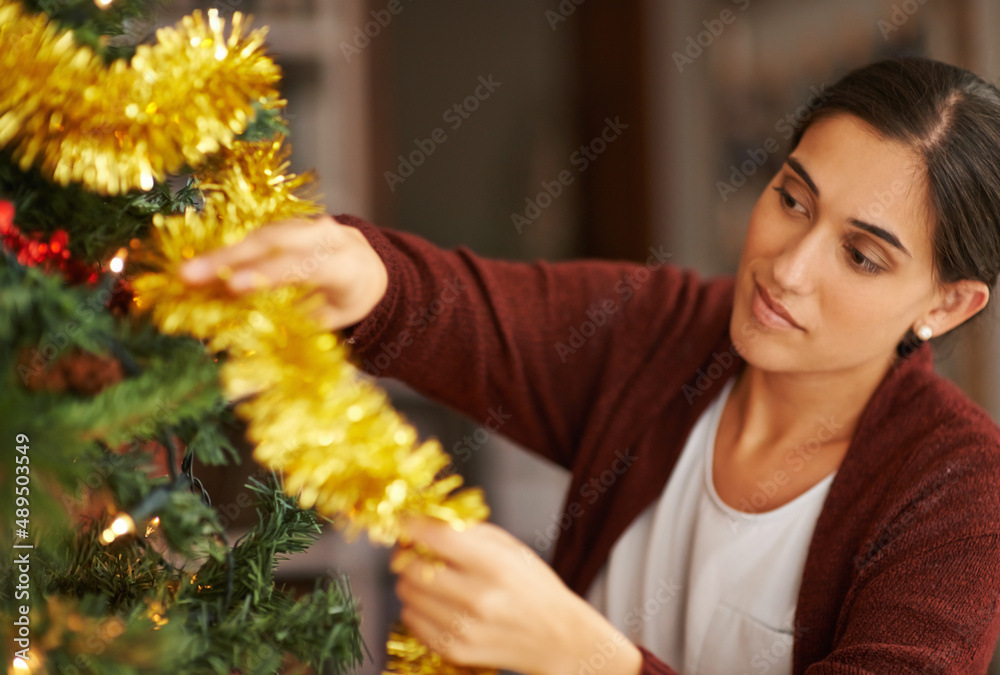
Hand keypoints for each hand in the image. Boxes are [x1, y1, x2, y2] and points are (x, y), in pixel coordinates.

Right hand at [179, 215, 387, 330]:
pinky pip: (258, 233)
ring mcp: (308, 224)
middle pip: (275, 242)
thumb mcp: (335, 318)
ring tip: (188, 272)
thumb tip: (254, 332)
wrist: (369, 266)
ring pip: (262, 234)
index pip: (304, 266)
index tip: (233, 287)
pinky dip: (231, 249)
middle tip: (189, 276)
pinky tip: (203, 263)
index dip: (267, 274)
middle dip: (230, 258)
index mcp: (345, 264)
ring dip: (222, 253)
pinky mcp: (290, 223)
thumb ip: (299, 320)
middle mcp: (327, 236)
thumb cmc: (349, 299)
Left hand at [392, 517, 642, 674]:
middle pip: (412, 568)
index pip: (436, 537)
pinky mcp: (456, 651)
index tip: (404, 521)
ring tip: (431, 578)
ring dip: (412, 582)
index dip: (411, 526)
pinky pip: (412, 621)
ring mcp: (464, 629)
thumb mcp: (510, 547)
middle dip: (407, 555)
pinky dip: (417, 608)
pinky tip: (437, 603)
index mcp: (495, 564)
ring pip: (407, 594)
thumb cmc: (534, 586)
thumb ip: (468, 532)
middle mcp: (478, 598)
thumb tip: (423, 521)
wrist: (557, 638)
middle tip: (414, 551)